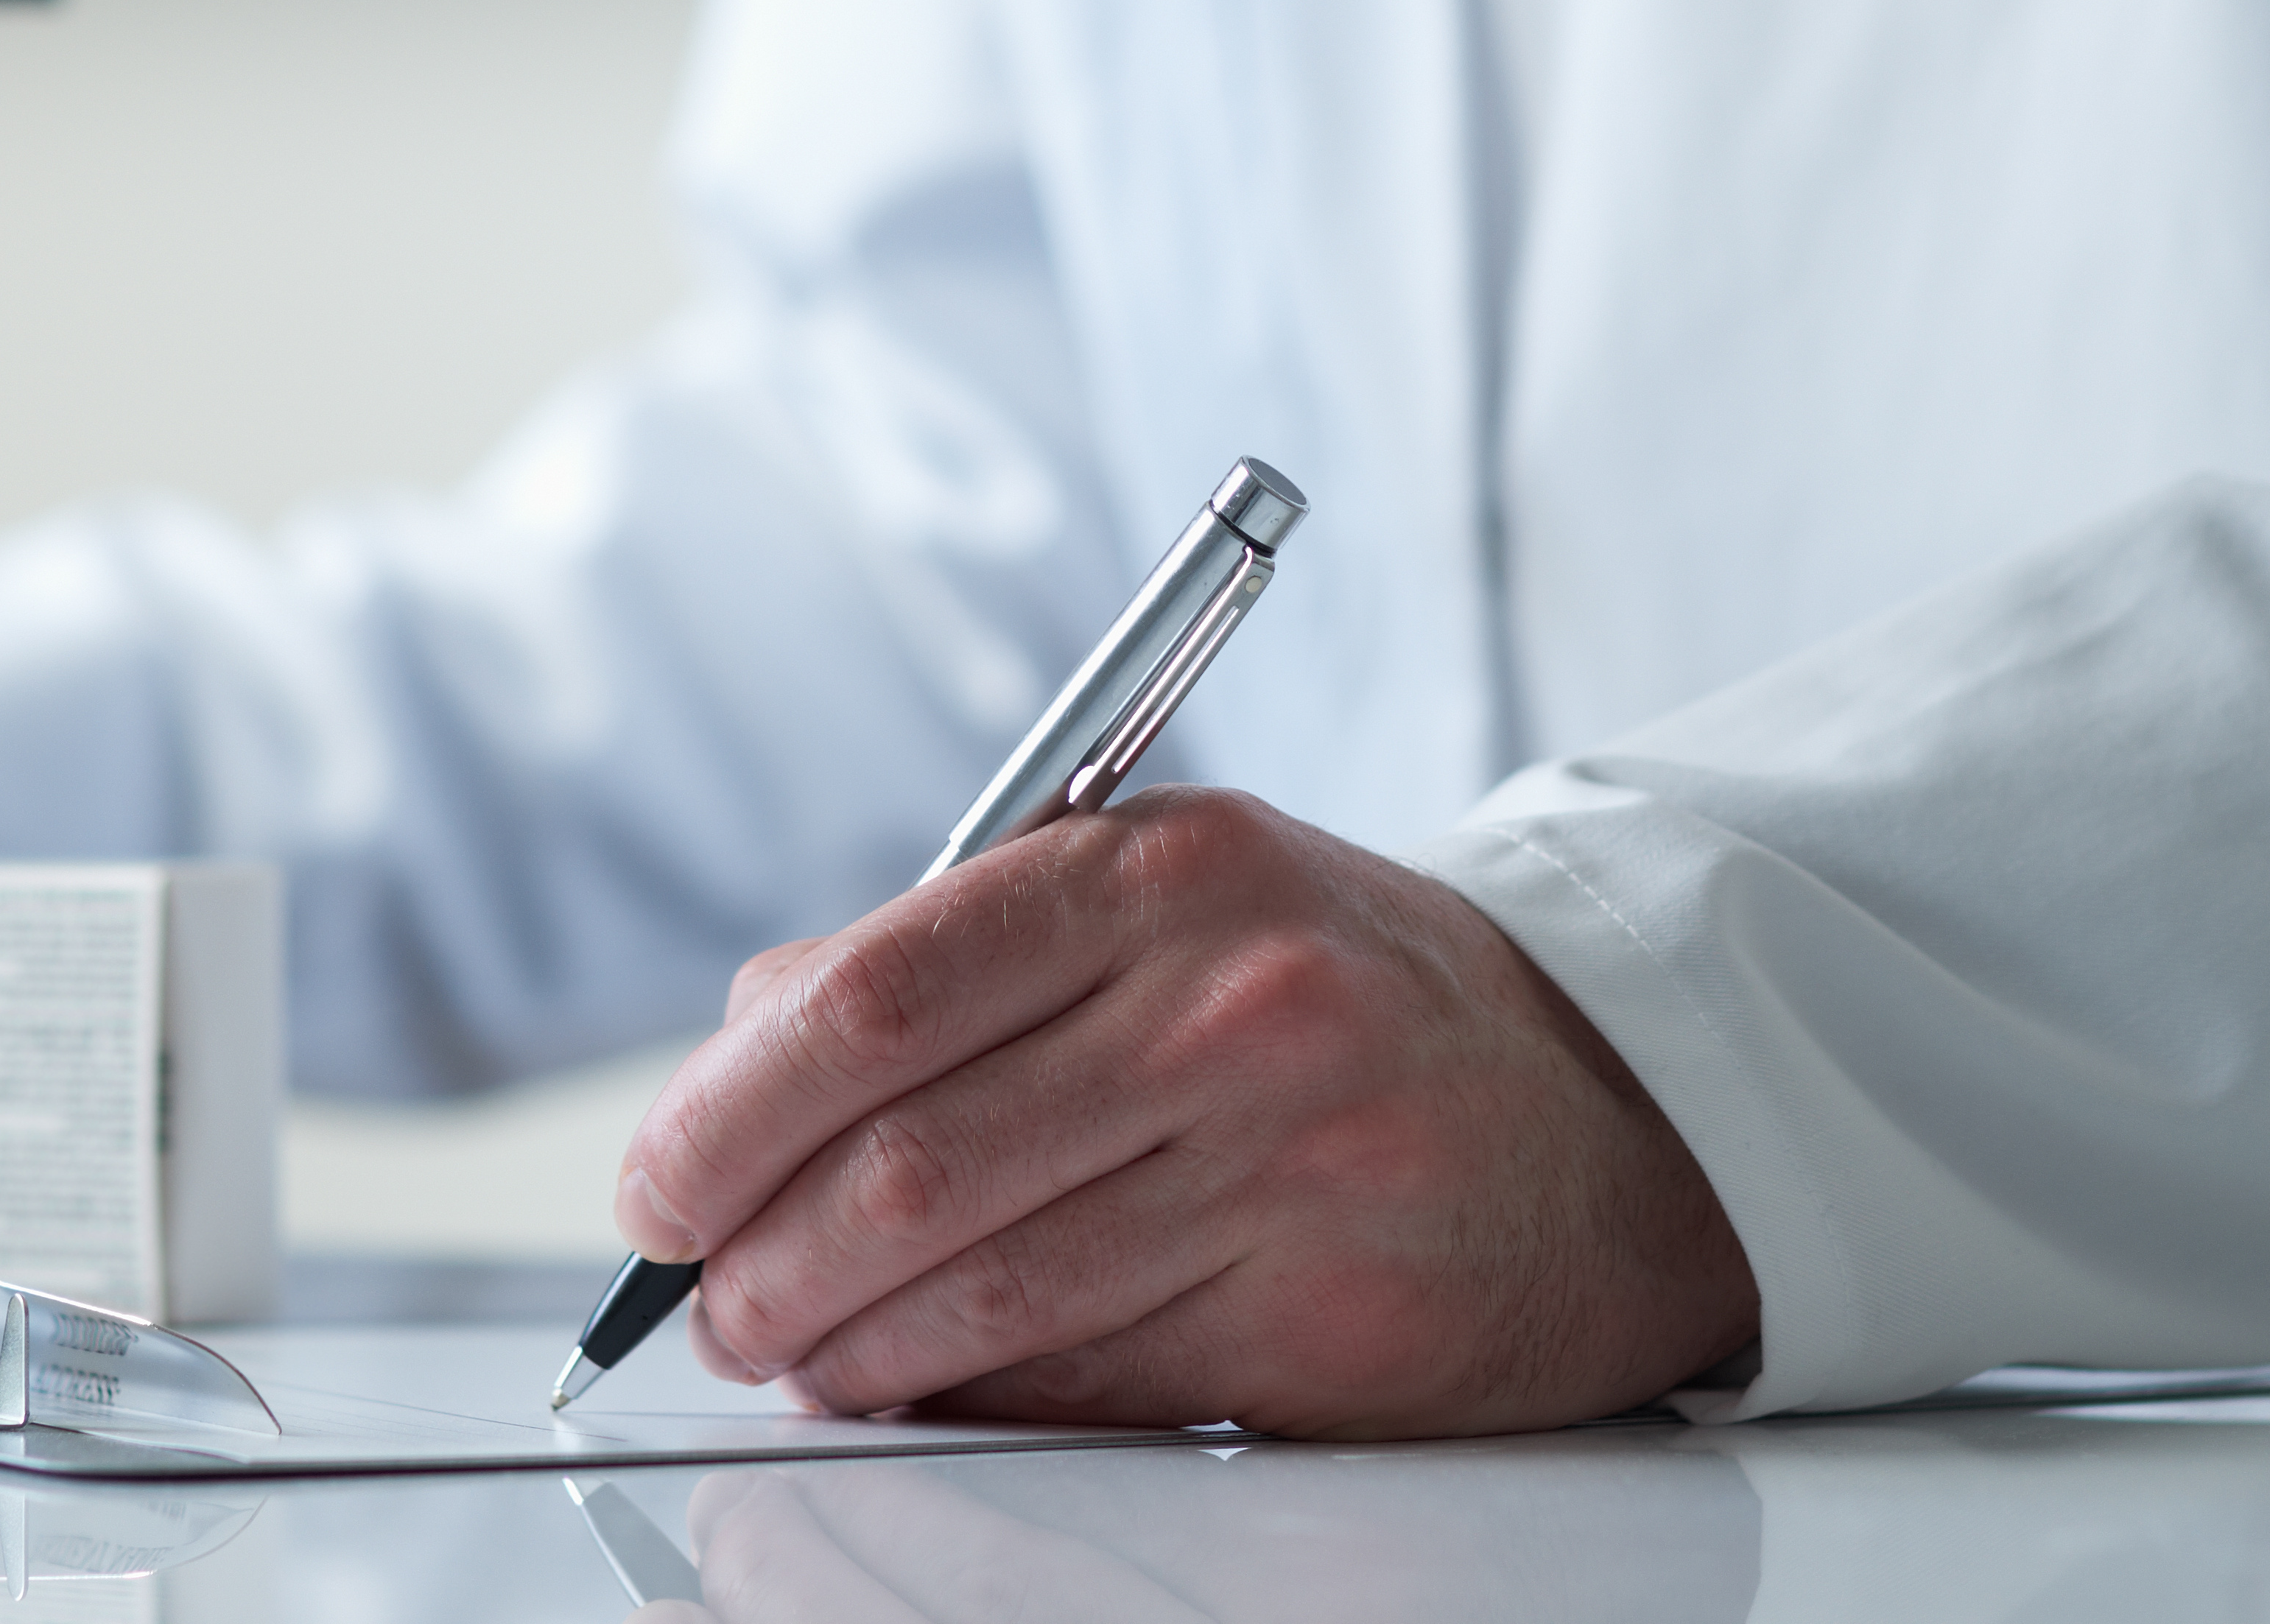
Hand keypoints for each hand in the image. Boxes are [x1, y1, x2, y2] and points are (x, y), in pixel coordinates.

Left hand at [612, 787, 1757, 1436]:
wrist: (1612, 1113)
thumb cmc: (1342, 997)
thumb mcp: (1167, 897)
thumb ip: (958, 954)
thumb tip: (737, 1056)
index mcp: (1162, 870)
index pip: (871, 994)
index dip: (725, 1109)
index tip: (657, 1183)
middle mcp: (1231, 1005)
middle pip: (903, 1165)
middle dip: (757, 1260)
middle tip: (708, 1300)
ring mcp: (1289, 1167)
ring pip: (980, 1293)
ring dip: (842, 1349)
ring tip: (795, 1351)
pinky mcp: (1325, 1321)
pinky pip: (1086, 1381)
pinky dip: (971, 1400)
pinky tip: (927, 1386)